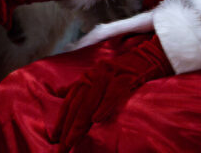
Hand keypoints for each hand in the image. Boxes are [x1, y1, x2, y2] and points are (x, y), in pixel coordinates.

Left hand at [53, 34, 173, 151]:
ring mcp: (107, 75)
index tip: (53, 137)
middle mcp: (93, 75)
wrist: (147, 56)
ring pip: (90, 101)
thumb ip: (79, 86)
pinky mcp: (123, 77)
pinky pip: (112, 94)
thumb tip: (60, 92)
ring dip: (80, 122)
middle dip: (68, 127)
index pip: (70, 101)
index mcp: (87, 77)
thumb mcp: (99, 77)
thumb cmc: (122, 71)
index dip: (61, 119)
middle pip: (77, 104)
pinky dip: (104, 107)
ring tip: (73, 139)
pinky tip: (96, 120)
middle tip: (62, 146)